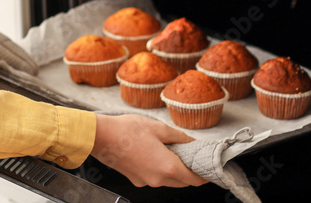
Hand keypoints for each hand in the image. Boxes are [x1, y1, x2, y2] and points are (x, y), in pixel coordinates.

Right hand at [91, 113, 206, 187]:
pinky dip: (158, 170)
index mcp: (168, 167)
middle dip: (188, 171)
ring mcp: (145, 181)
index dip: (204, 175)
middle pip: (182, 182)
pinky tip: (152, 153)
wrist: (101, 136)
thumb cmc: (128, 130)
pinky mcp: (135, 180)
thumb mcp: (159, 128)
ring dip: (173, 171)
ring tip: (170, 151)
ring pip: (167, 181)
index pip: (194, 179)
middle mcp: (158, 179)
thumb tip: (191, 143)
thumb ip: (179, 137)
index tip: (208, 168)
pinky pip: (153, 178)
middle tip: (189, 155)